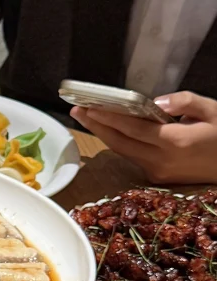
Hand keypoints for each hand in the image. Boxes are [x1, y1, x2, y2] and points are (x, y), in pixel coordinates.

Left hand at [71, 91, 216, 184]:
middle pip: (119, 143)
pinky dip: (121, 143)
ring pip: (123, 152)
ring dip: (105, 135)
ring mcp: (158, 172)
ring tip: (88, 117)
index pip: (132, 128)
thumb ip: (185, 102)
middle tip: (77, 109)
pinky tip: (111, 130)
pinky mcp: (158, 178)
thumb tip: (156, 102)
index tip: (89, 107)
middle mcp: (161, 160)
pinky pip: (134, 158)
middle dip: (96, 126)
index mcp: (175, 141)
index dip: (108, 118)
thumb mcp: (213, 110)